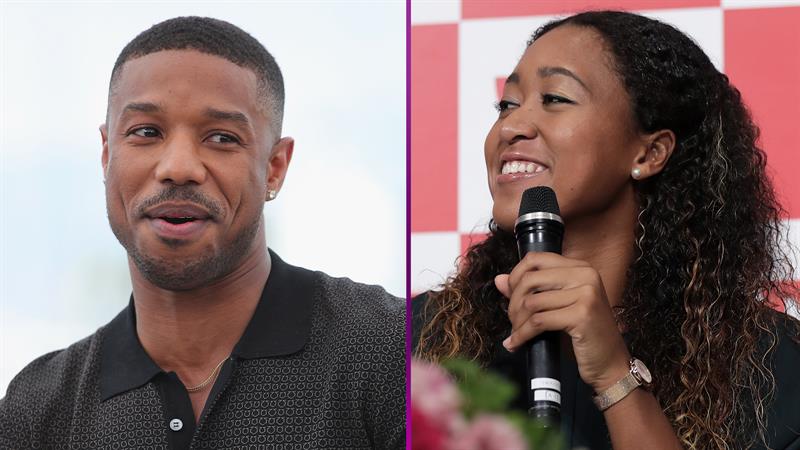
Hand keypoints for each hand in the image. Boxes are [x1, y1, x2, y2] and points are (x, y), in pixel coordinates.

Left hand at [495, 252, 630, 391]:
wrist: (610, 364)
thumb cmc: (584, 335)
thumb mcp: (557, 307)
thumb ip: (530, 291)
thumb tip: (500, 279)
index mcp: (580, 268)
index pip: (535, 259)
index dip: (516, 277)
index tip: (510, 296)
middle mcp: (585, 275)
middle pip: (530, 279)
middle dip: (513, 303)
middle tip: (513, 321)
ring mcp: (586, 294)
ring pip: (531, 302)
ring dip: (517, 322)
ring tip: (516, 334)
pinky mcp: (582, 315)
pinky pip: (538, 321)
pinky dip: (522, 334)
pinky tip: (517, 343)